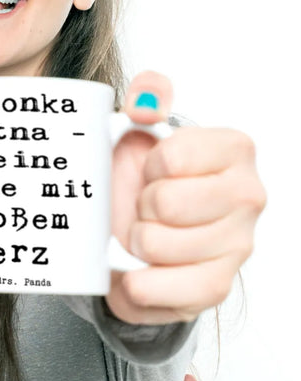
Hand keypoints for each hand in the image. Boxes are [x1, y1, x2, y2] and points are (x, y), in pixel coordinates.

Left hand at [106, 70, 265, 323]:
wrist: (132, 234)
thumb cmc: (141, 180)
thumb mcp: (137, 131)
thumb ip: (147, 100)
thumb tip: (149, 92)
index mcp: (234, 150)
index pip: (173, 157)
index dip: (148, 166)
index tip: (153, 170)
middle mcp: (248, 196)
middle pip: (166, 203)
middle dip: (140, 206)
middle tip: (147, 206)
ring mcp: (238, 244)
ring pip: (157, 245)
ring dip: (136, 242)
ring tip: (144, 234)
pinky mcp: (217, 286)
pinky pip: (167, 288)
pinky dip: (140, 283)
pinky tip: (140, 270)